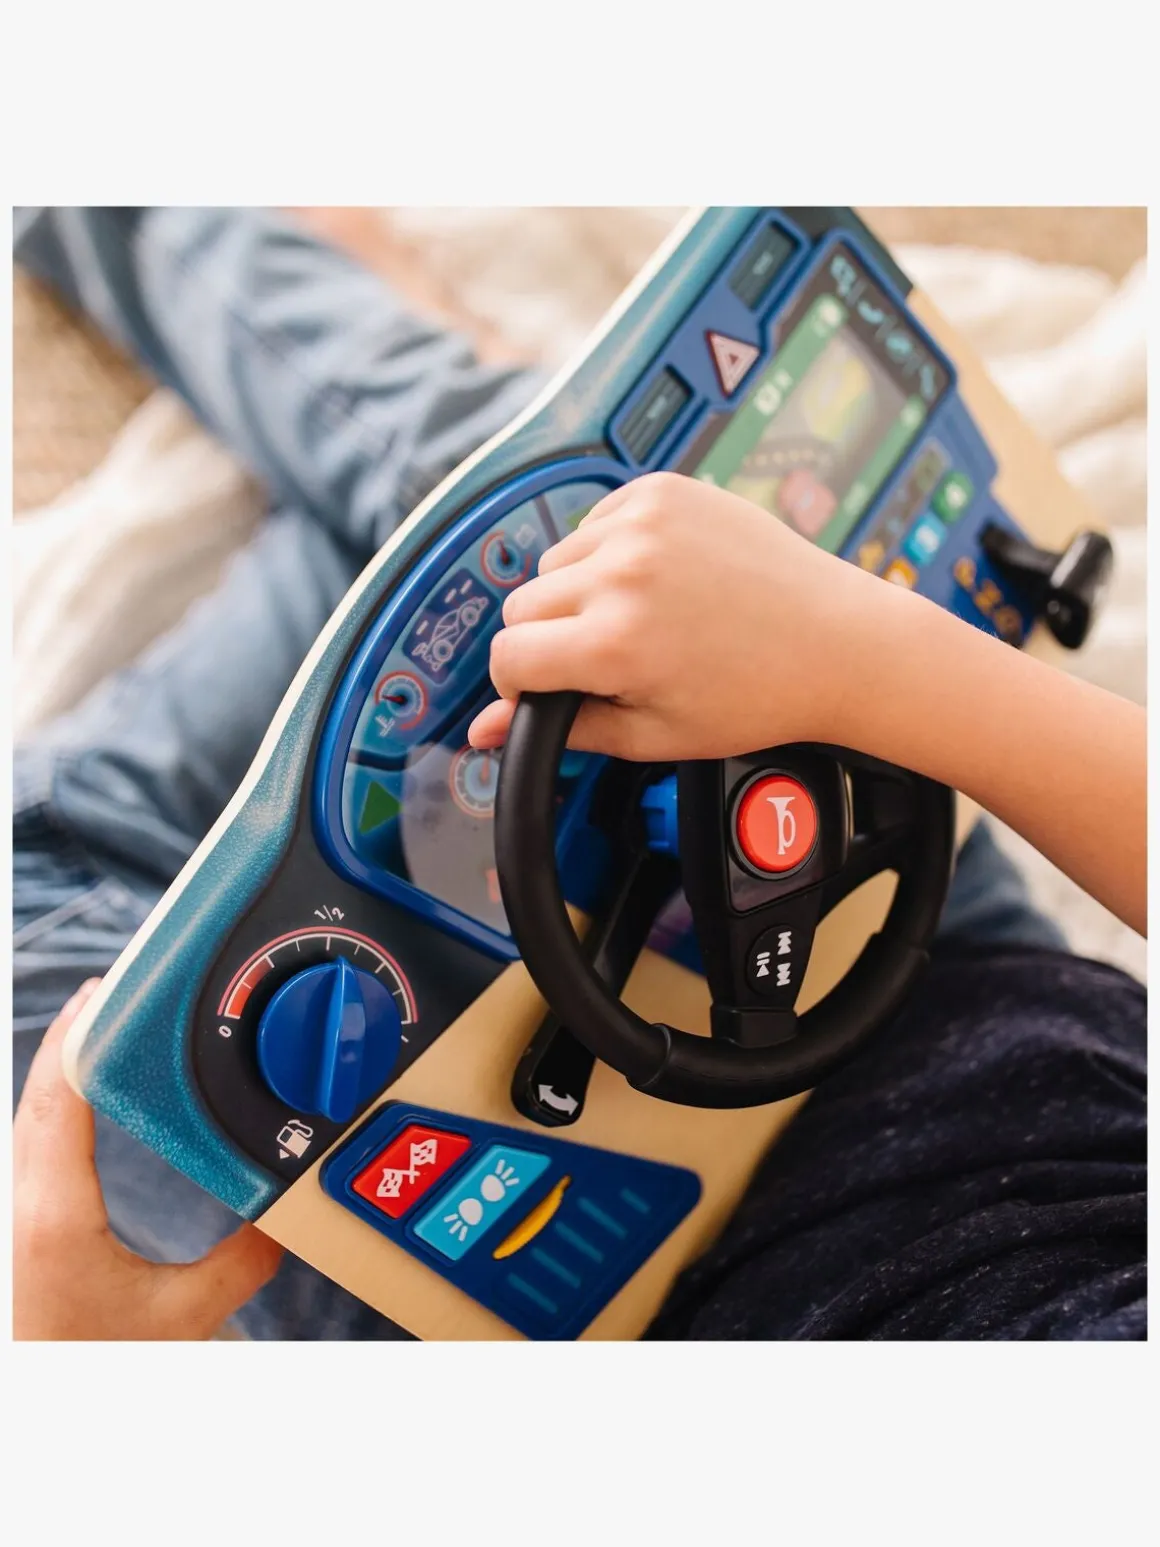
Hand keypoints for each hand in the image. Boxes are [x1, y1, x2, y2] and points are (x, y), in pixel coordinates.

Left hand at [13, 982, 283, 1339]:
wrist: (38, 1419)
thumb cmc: (92, 1374)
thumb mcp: (182, 1322)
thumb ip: (241, 1264)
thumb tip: (280, 1218)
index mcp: (53, 1217)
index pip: (61, 1098)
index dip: (83, 1035)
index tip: (108, 992)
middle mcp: (15, 1207)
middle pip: (38, 1096)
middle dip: (75, 1036)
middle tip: (114, 994)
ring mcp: (7, 1216)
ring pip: (24, 1121)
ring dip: (61, 1071)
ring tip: (100, 1032)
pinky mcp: (11, 1227)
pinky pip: (26, 1146)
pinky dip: (54, 1108)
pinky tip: (78, 1101)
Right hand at [469, 472, 919, 761]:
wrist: (836, 640)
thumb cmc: (756, 694)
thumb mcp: (654, 733)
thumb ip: (562, 727)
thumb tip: (483, 731)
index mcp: (615, 643)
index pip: (508, 657)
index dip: (522, 684)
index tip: (550, 687)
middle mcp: (622, 573)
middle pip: (522, 605)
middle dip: (551, 637)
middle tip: (610, 656)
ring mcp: (644, 523)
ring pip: (555, 561)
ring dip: (579, 590)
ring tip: (643, 614)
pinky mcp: (664, 490)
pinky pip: (596, 520)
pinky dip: (611, 549)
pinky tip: (661, 578)